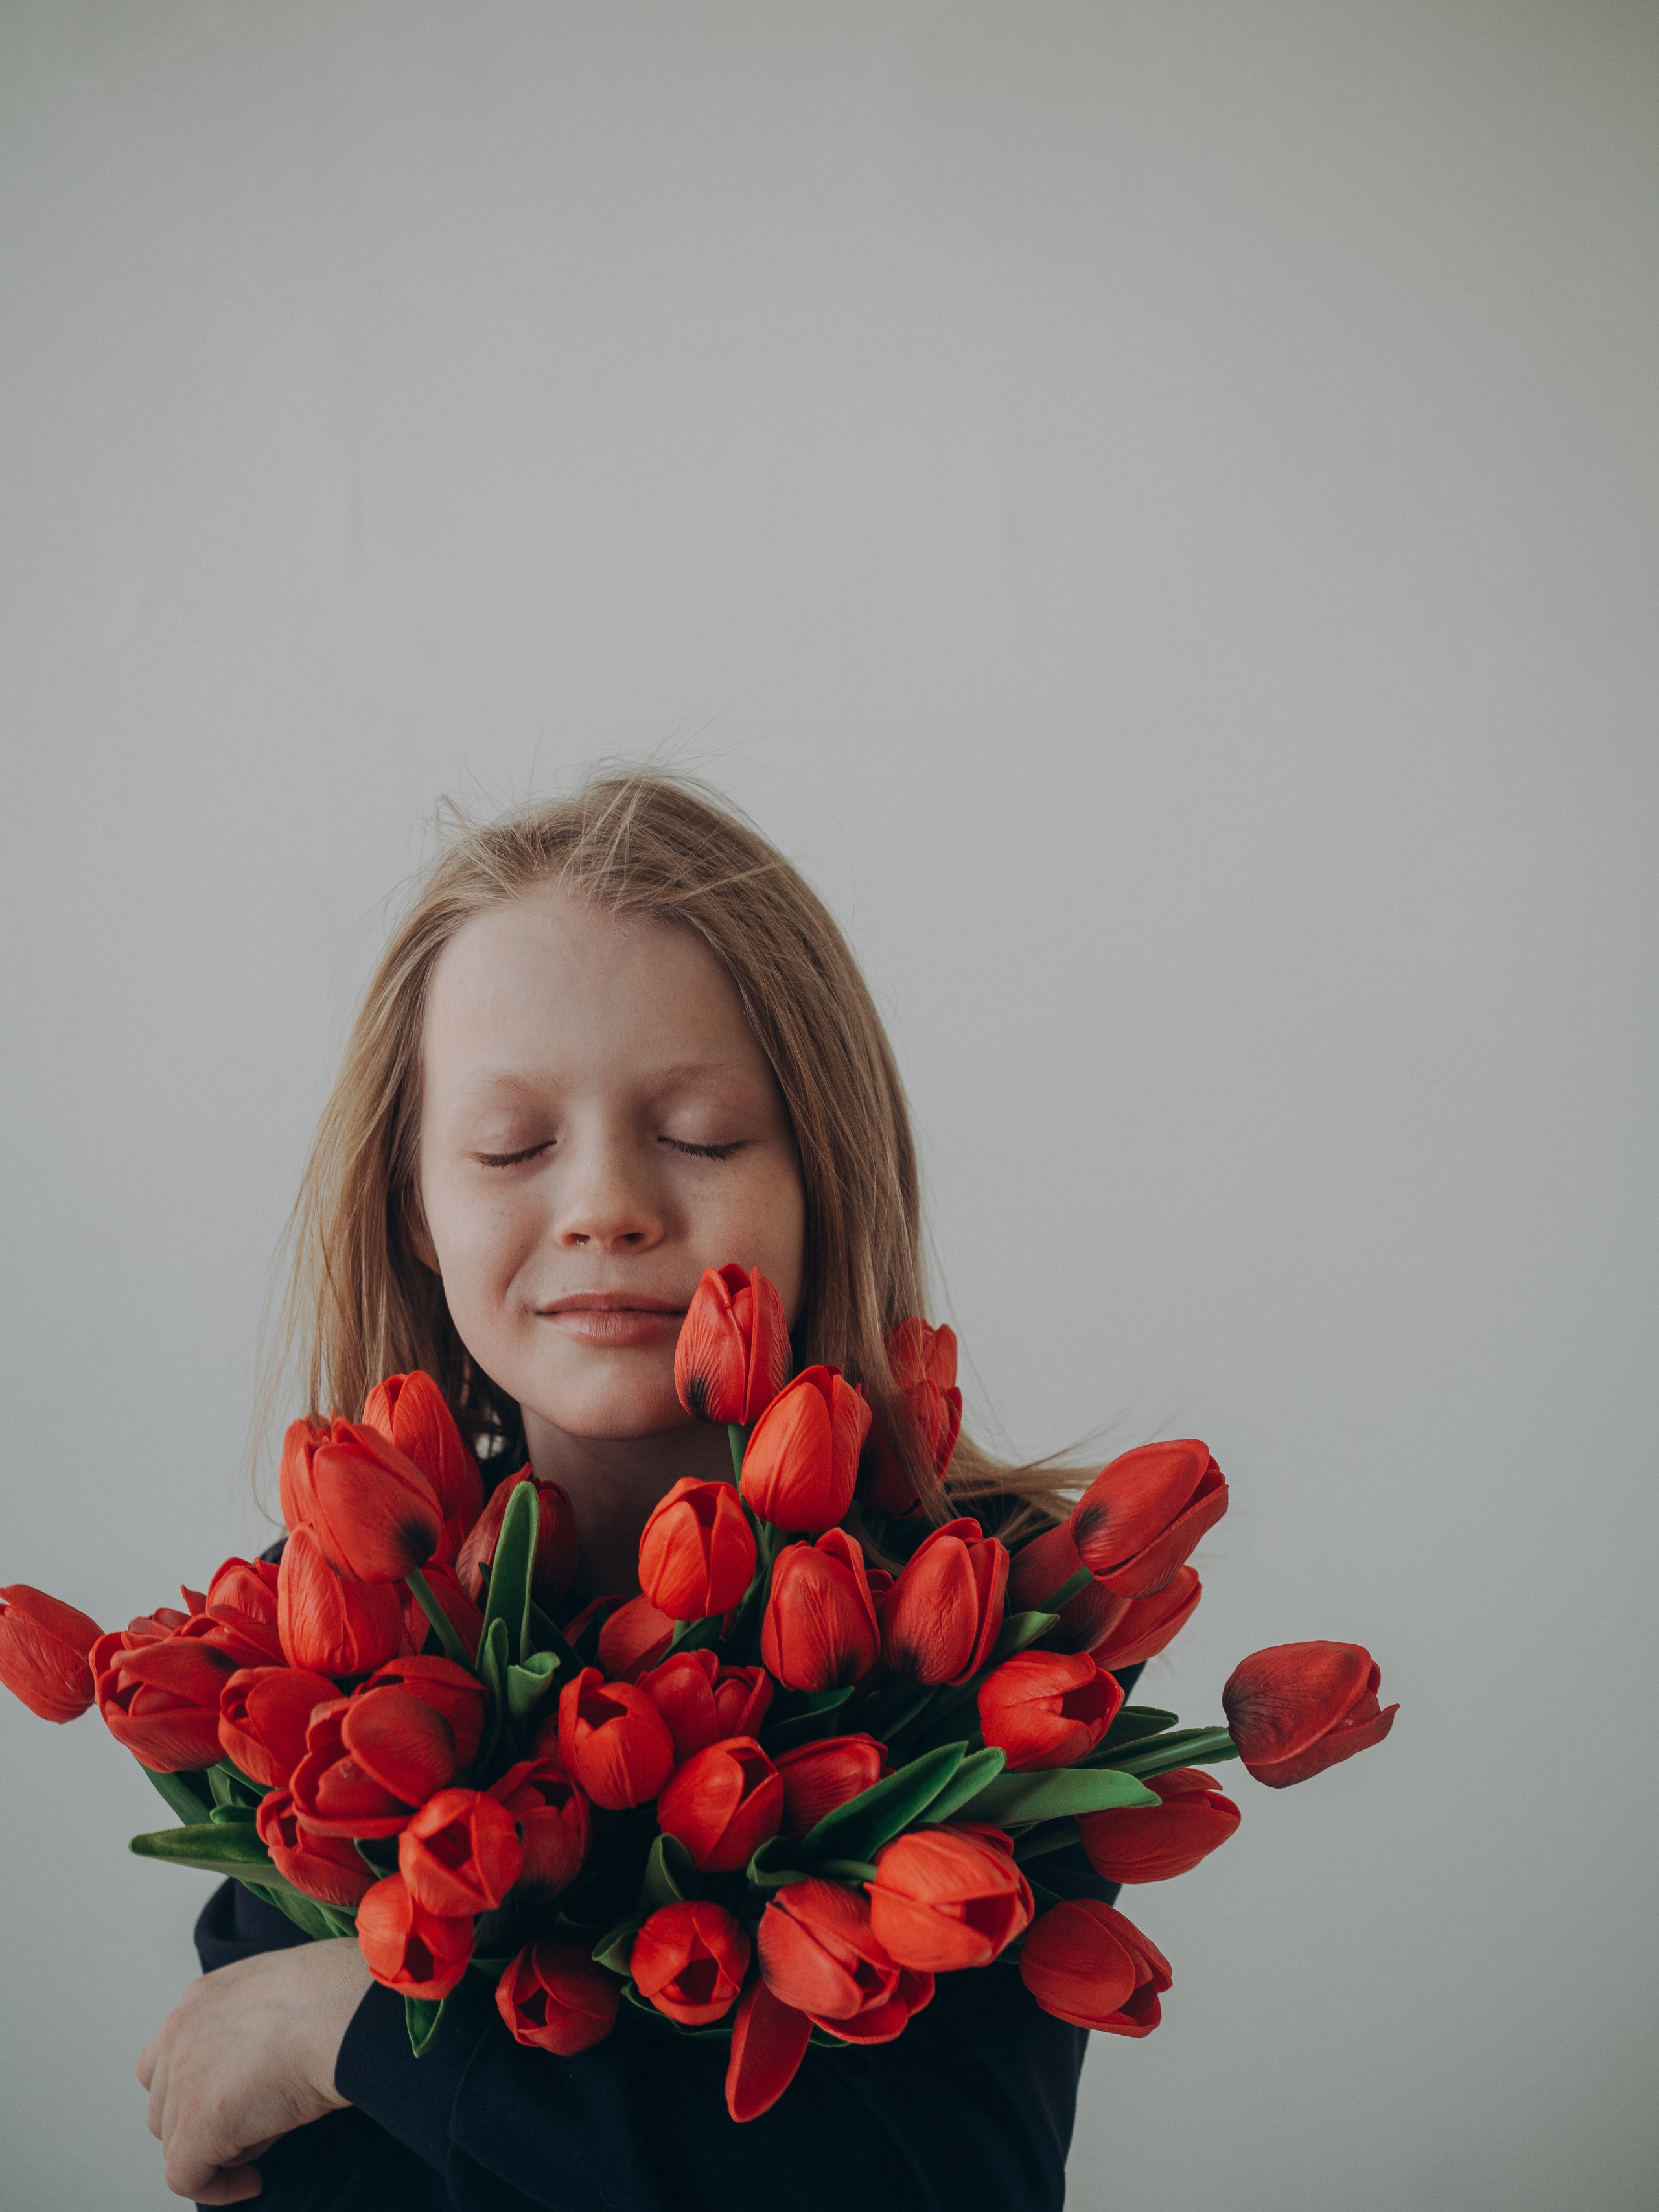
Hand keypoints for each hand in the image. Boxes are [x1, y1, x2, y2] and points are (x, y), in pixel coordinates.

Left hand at [137, 1937, 370, 2203]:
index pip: (172, 2055)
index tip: (232, 2102)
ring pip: (175, 2139)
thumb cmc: (337, 2000)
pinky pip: (187, 2177)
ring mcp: (182, 2080)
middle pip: (166, 2101)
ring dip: (213, 2150)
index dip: (198, 2087)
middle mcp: (180, 2034)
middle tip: (249, 2126)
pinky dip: (217, 2188)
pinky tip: (252, 2182)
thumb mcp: (283, 1997)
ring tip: (264, 2140)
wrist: (345, 2012)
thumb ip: (254, 2027)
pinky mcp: (197, 2125)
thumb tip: (262, 2072)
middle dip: (201, 2121)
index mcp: (201, 1999)